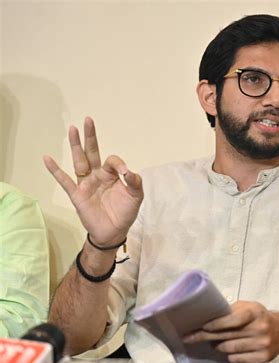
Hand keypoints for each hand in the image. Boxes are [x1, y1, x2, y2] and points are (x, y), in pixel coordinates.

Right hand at [43, 117, 143, 245]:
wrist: (114, 232)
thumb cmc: (125, 212)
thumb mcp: (136, 197)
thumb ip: (135, 182)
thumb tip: (129, 172)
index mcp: (112, 175)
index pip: (112, 161)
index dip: (119, 164)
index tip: (125, 175)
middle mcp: (98, 175)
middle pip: (92, 152)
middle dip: (90, 137)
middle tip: (88, 120)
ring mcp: (86, 184)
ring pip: (79, 161)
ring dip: (76, 146)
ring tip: (72, 129)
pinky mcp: (77, 195)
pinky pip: (64, 181)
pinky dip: (55, 170)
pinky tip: (47, 158)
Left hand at [183, 301, 278, 362]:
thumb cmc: (259, 317)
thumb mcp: (248, 307)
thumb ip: (232, 311)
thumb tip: (209, 317)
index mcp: (255, 312)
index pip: (233, 319)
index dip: (217, 324)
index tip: (202, 326)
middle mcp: (259, 328)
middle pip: (227, 335)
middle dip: (206, 337)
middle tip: (190, 337)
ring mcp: (262, 344)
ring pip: (230, 348)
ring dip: (218, 346)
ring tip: (213, 344)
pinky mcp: (262, 358)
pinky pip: (237, 359)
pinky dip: (230, 355)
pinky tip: (227, 350)